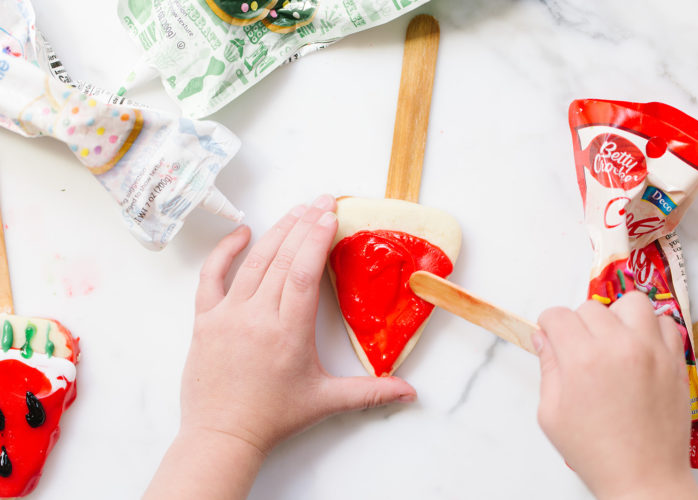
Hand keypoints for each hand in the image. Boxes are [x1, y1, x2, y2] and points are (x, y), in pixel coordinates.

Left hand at [145, 195, 415, 499]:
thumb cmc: (275, 418)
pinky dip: (224, 252)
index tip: (329, 214)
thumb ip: (370, 393)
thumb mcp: (325, 401)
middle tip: (321, 201)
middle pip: (282, 259)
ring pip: (253, 263)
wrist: (222, 436)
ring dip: (276, 233)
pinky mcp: (205, 320)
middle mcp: (257, 316)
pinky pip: (211, 277)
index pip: (303, 273)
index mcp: (288, 332)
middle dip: (304, 225)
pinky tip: (242, 233)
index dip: (316, 239)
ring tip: (296, 211)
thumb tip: (411, 392)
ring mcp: (227, 315)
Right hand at [534, 292, 697, 499]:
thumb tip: (543, 338)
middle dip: (579, 324)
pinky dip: (650, 328)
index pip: (559, 315)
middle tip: (580, 349)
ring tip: (613, 340)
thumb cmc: (594, 451)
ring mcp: (651, 351)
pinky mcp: (675, 361)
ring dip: (617, 315)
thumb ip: (548, 368)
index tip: (551, 336)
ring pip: (632, 303)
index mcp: (582, 360)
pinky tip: (638, 348)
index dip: (549, 324)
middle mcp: (618, 347)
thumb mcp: (551, 413)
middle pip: (590, 308)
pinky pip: (665, 322)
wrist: (642, 477)